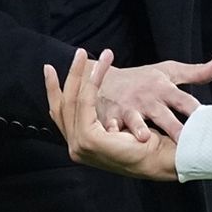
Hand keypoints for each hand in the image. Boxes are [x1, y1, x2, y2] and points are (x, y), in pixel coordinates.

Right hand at [44, 49, 178, 180]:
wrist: (161, 158)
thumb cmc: (148, 143)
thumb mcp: (120, 125)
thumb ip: (103, 117)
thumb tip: (92, 98)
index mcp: (81, 145)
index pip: (60, 116)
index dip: (53, 92)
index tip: (50, 71)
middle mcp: (76, 146)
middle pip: (61, 106)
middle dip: (63, 78)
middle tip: (71, 56)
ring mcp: (79, 145)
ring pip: (73, 99)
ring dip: (78, 73)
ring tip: (83, 53)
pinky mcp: (89, 139)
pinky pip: (86, 101)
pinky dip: (92, 80)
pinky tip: (98, 66)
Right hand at [91, 52, 211, 141]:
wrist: (107, 79)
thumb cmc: (144, 79)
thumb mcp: (170, 72)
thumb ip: (199, 72)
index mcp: (164, 88)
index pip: (184, 101)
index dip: (197, 111)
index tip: (211, 123)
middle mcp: (148, 99)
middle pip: (163, 115)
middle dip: (174, 128)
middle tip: (187, 141)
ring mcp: (128, 108)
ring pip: (135, 120)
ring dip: (139, 127)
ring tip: (144, 137)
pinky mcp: (110, 116)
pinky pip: (110, 126)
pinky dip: (110, 132)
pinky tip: (112, 137)